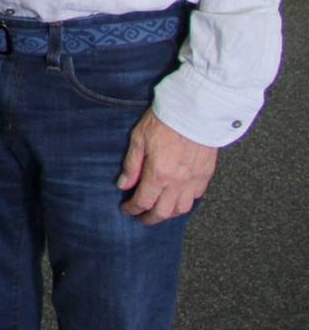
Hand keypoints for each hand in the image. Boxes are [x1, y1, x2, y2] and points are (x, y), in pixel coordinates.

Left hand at [117, 109, 216, 223]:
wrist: (195, 111)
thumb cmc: (165, 121)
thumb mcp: (139, 138)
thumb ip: (131, 165)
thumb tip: (124, 185)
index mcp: (158, 174)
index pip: (143, 202)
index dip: (133, 209)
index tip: (126, 210)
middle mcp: (178, 182)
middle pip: (163, 212)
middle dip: (149, 219)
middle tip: (140, 218)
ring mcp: (194, 180)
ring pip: (182, 209)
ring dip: (168, 214)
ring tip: (158, 211)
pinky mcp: (206, 175)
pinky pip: (196, 197)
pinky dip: (185, 203)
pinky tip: (177, 199)